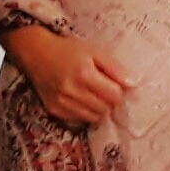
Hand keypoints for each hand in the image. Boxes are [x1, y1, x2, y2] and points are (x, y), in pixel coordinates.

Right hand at [8, 26, 133, 125]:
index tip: (114, 84)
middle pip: (106, 109)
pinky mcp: (55, 110)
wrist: (36, 53)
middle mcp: (71, 91)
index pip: (115, 96)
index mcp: (84, 74)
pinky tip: (80, 99)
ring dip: (98, 108)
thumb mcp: (94, 51)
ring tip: (92, 93)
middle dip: (109, 100)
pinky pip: (80, 120)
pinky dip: (84, 112)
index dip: (119, 91)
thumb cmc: (68, 50)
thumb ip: (115, 68)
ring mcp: (62, 103)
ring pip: (94, 117)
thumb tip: (133, 84)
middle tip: (103, 89)